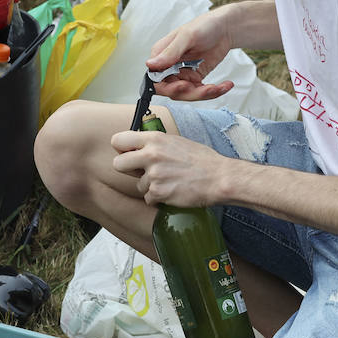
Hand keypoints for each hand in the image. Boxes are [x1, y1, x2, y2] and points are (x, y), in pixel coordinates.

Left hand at [110, 129, 228, 207]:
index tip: (128, 154)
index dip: (122, 149)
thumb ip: (155, 144)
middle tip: (141, 172)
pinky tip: (172, 191)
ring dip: (150, 186)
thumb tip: (138, 147)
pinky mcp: (159, 192)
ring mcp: (154, 175)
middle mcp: (151, 155)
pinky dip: (158, 198)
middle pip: (118, 164)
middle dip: (128, 170)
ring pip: (138, 184)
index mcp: (155, 139)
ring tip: (169, 181)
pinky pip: (148, 198)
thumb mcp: (176, 142)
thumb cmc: (201, 160)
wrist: (219, 177)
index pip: (119, 140)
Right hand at [145, 9, 235, 101]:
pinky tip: (224, 86)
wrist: (225, 28)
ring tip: (217, 87)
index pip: (155, 78)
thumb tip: (151, 64)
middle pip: (172, 90)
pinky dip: (214, 92)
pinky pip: (201, 91)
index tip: (182, 86)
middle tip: (204, 89)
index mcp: (162, 54)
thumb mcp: (187, 37)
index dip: (166, 87)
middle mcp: (170, 66)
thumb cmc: (204, 25)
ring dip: (204, 94)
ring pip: (187, 93)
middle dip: (189, 92)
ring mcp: (183, 73)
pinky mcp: (196, 77)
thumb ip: (170, 52)